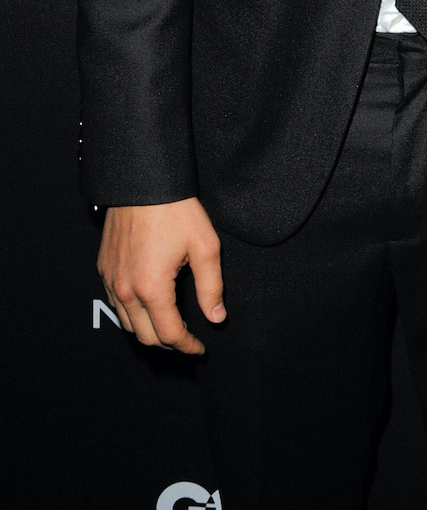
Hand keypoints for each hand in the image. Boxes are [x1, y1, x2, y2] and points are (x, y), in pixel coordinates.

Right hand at [98, 197, 224, 353]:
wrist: (143, 183)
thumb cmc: (177, 211)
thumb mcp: (205, 247)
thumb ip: (211, 288)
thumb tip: (216, 318)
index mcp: (152, 289)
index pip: (170, 334)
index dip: (187, 346)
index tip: (200, 349)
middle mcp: (125, 290)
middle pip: (146, 337)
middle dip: (168, 344)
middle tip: (187, 340)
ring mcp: (110, 280)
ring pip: (127, 324)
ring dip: (148, 331)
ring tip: (169, 327)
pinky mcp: (103, 269)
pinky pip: (115, 304)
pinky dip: (131, 314)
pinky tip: (147, 306)